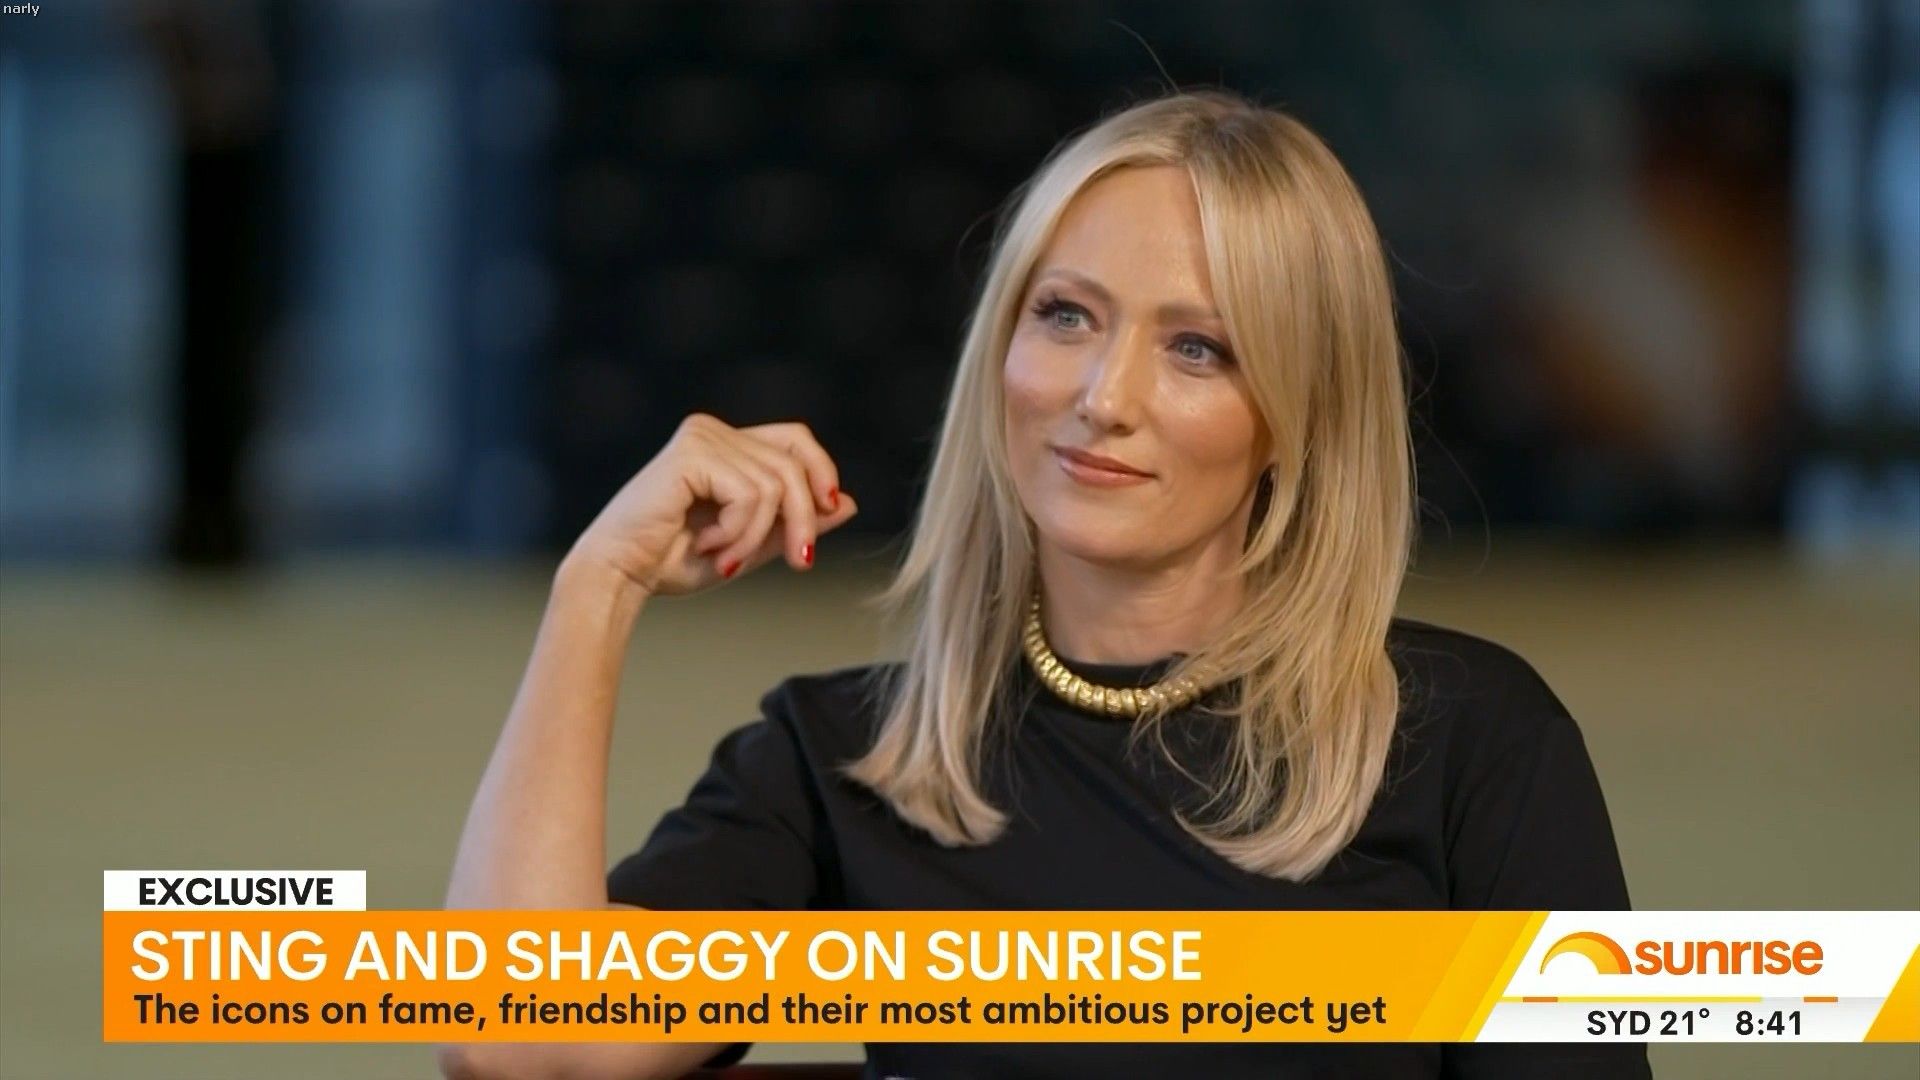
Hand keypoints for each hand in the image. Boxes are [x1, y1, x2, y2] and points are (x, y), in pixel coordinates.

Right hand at [562, 414, 858, 598]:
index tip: (828, 517)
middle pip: (794, 463)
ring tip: (727, 556)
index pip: (796, 439)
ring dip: (758, 535)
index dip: (821, 474)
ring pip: (775, 486)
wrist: (620, 576)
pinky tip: (710, 543)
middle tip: (799, 562)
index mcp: (726, 444)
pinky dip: (739, 530)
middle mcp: (713, 430)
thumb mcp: (751, 542)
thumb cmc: (674, 561)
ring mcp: (701, 437)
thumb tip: (849, 503)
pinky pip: (750, 494)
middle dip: (804, 519)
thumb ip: (794, 522)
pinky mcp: (691, 454)